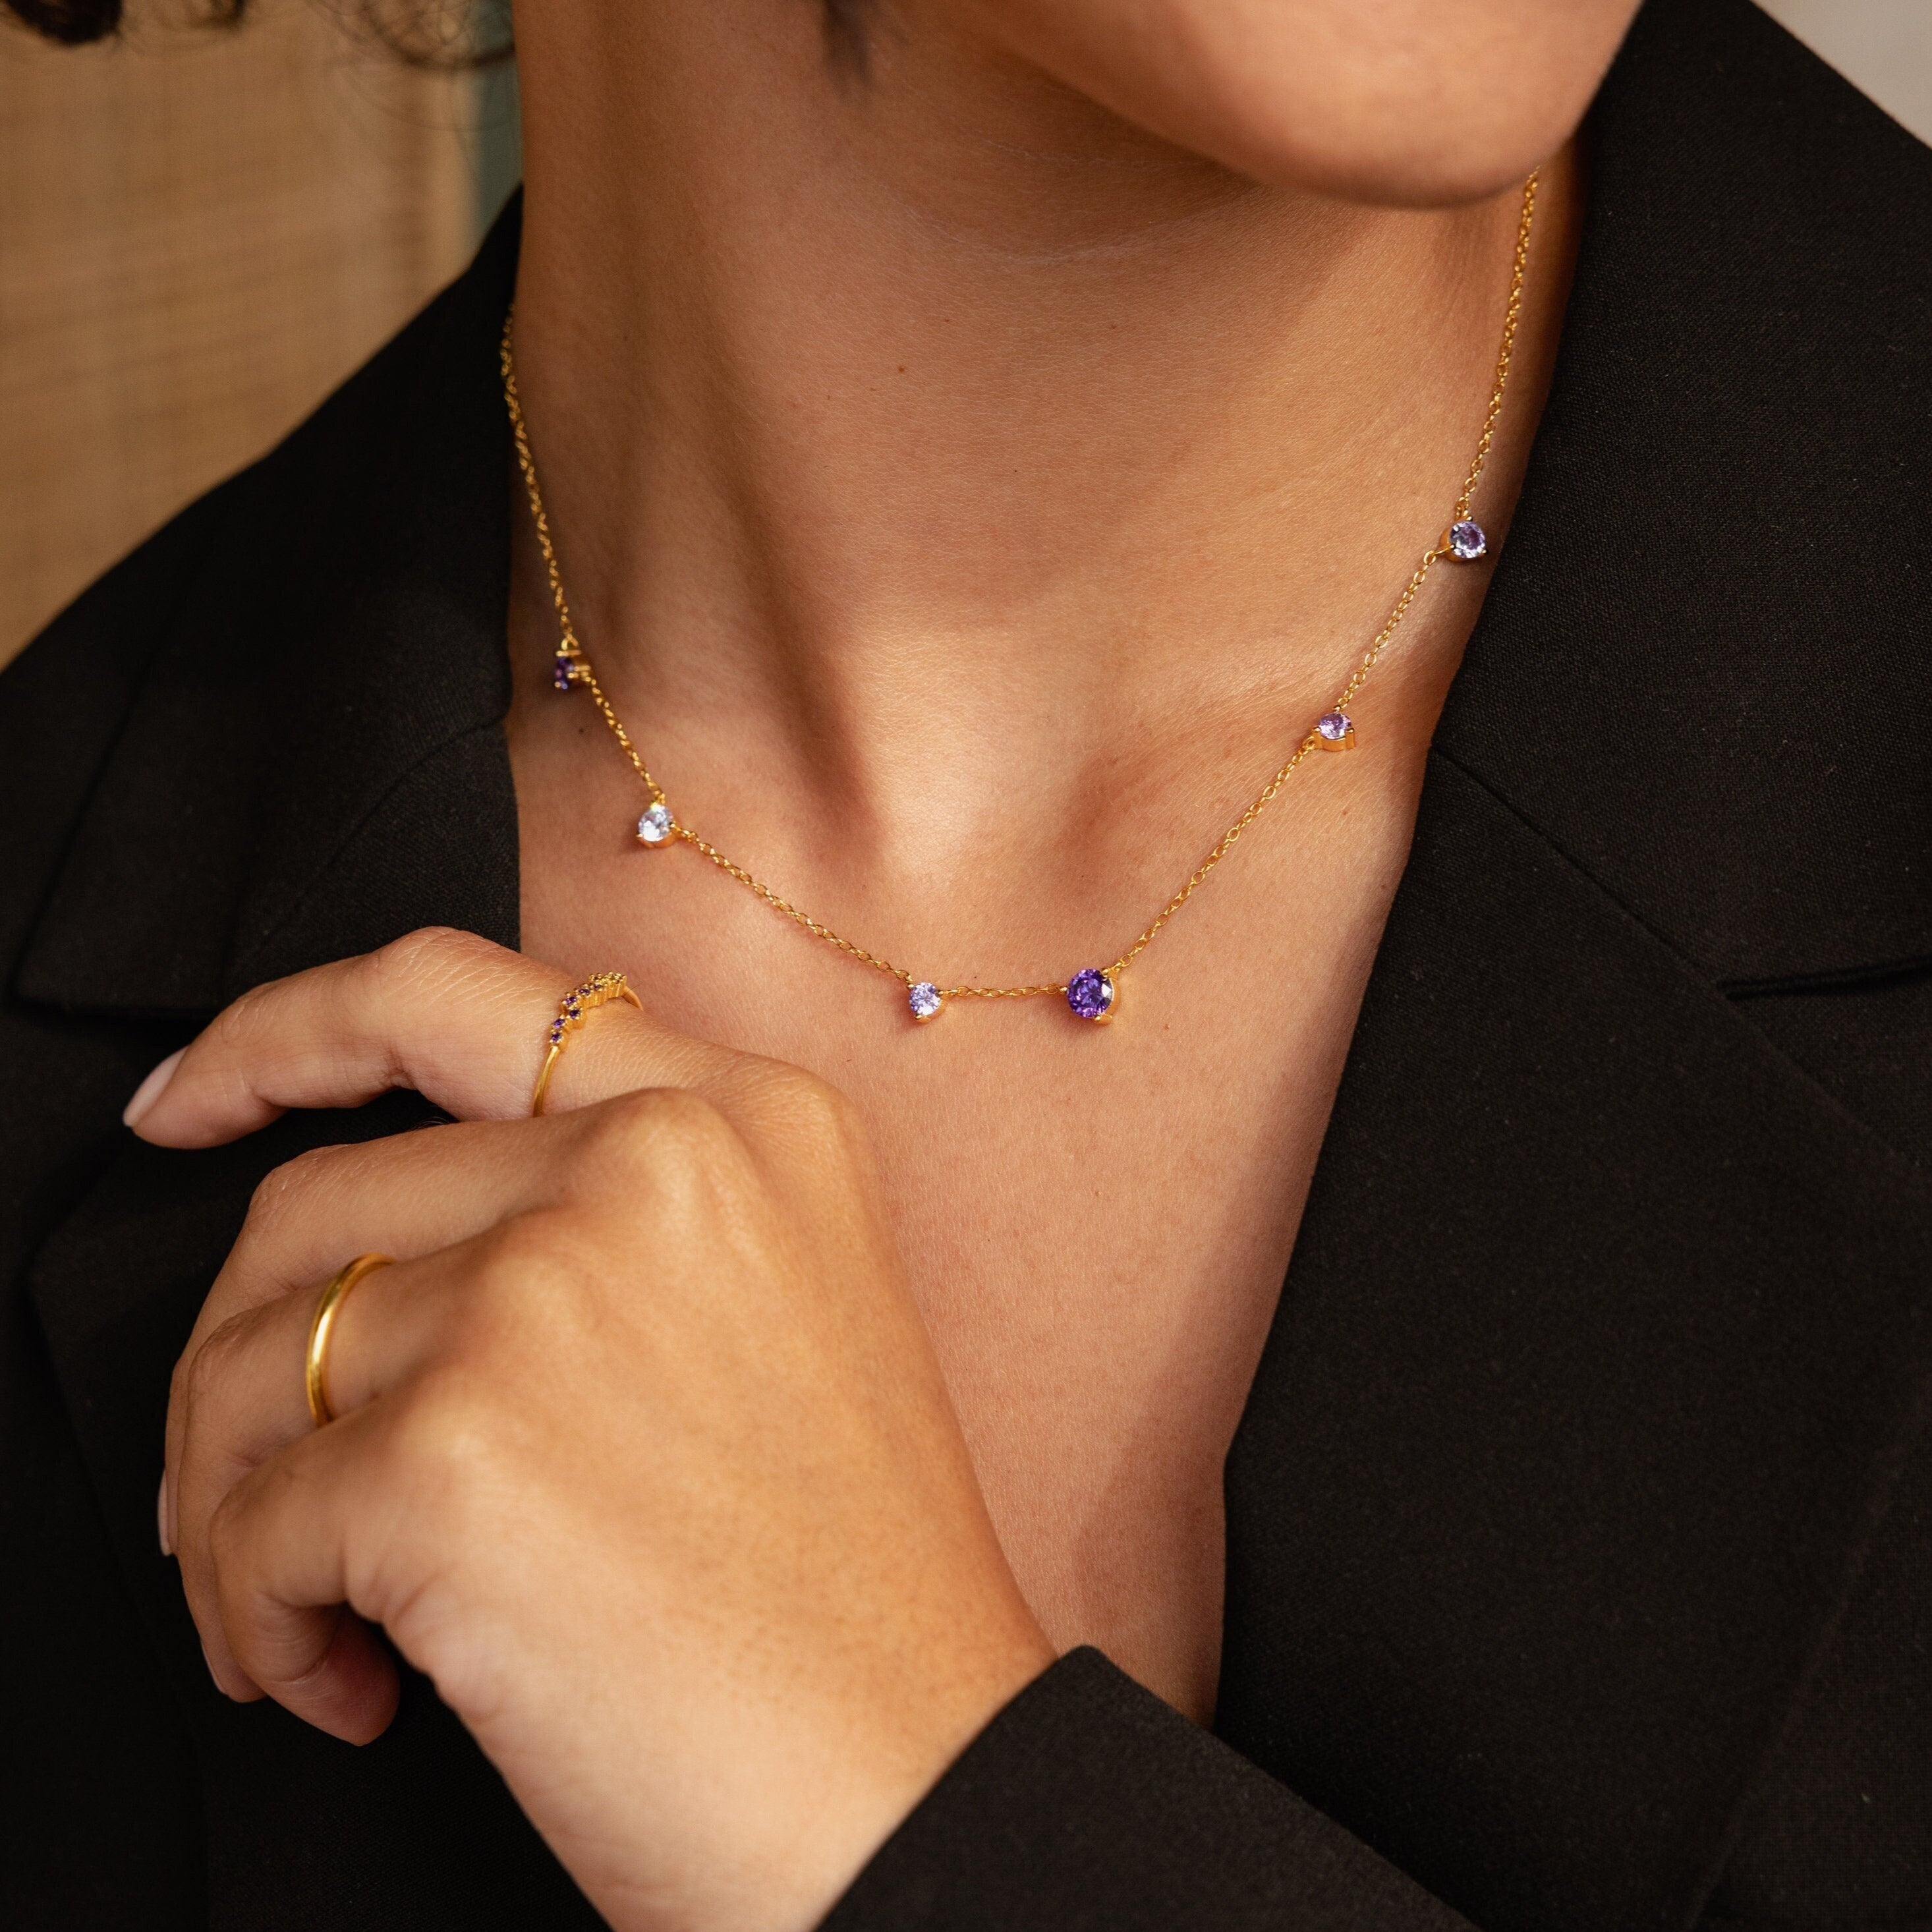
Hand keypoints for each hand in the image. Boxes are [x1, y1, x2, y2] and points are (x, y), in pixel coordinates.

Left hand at [133, 927, 1053, 1931]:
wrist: (919, 1786)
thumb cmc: (848, 1592)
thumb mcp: (776, 1313)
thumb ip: (603, 1219)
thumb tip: (364, 1266)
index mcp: (739, 1114)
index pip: (446, 994)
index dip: (281, 1032)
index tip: (189, 1100)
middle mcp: (649, 1164)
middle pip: (318, 1201)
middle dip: (240, 1353)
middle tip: (242, 1484)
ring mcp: (552, 1292)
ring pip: (256, 1361)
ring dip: (241, 1512)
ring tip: (318, 1618)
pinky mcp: (459, 1452)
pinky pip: (252, 1524)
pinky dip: (258, 1622)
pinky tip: (354, 1687)